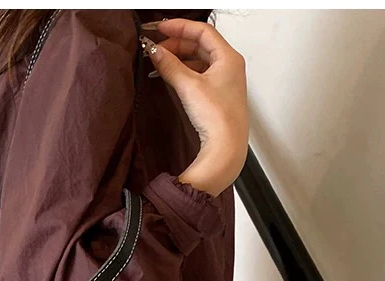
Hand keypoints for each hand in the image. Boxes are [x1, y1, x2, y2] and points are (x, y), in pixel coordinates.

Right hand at [141, 18, 248, 195]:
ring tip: (160, 63)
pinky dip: (184, 73)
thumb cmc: (219, 119)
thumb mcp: (189, 86)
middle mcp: (230, 67)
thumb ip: (169, 65)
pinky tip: (171, 78)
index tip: (160, 29)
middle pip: (200, 45)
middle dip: (176, 45)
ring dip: (178, 60)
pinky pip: (198, 76)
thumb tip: (155, 51)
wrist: (226, 149)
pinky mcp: (217, 97)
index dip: (180, 27)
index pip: (203, 31)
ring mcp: (224, 82)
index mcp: (229, 58)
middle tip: (156, 48)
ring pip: (198, 61)